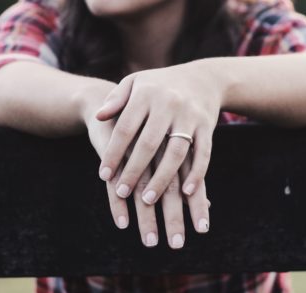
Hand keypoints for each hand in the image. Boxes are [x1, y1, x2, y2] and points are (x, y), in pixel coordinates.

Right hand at [87, 115, 210, 248]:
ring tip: (151, 242)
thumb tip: (207, 203)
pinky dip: (118, 204)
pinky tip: (123, 224)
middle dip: (173, 219)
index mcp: (176, 143)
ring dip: (147, 218)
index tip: (202, 230)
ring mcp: (134, 149)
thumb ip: (188, 170)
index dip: (196, 205)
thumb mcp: (171, 142)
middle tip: (177, 245)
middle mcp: (158, 147)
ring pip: (143, 189)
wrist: (110, 95)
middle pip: (169, 189)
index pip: (191, 179)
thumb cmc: (151, 125)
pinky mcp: (112, 151)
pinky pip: (115, 183)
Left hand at [94, 62, 221, 211]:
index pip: (125, 128)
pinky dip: (196, 174)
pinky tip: (186, 193)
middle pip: (149, 144)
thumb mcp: (135, 83)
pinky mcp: (207, 126)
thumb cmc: (160, 85)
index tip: (103, 175)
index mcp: (146, 94)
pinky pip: (203, 153)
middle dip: (134, 171)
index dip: (114, 153)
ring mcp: (190, 116)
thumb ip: (116, 99)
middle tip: (121, 192)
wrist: (204, 78)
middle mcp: (169, 104)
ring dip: (162, 179)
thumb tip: (98, 117)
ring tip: (148, 200)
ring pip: (176, 153)